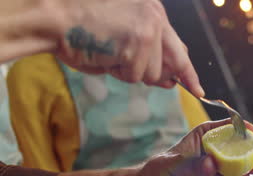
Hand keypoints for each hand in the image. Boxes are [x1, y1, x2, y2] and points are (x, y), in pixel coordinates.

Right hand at [55, 0, 203, 96]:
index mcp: (153, 11)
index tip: (197, 88)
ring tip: (110, 51)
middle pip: (174, 63)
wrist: (55, 18)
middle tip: (168, 80)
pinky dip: (118, 72)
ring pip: (152, 74)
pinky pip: (135, 76)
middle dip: (167, 77)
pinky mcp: (137, 45)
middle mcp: (156, 17)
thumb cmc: (84, 28)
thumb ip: (150, 53)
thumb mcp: (124, 34)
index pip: (179, 47)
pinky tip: (106, 54)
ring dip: (130, 71)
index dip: (188, 71)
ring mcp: (149, 31)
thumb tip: (171, 80)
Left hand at [130, 119, 252, 175]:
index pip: (227, 127)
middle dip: (252, 146)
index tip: (252, 130)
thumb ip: (195, 165)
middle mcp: (215, 151)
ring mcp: (218, 170)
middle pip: (238, 146)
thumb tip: (212, 165)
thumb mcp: (175, 164)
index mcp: (205, 136)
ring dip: (250, 164)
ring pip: (239, 165)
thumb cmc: (160, 172)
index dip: (241, 127)